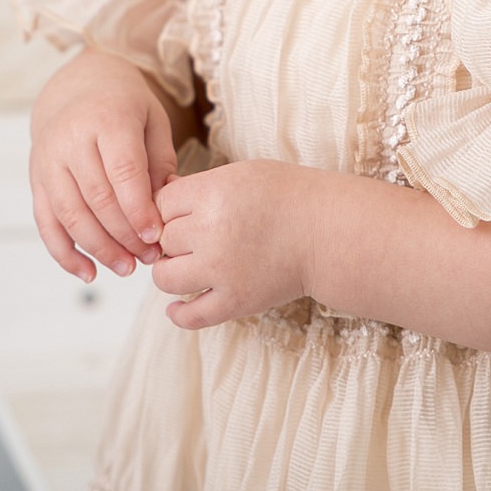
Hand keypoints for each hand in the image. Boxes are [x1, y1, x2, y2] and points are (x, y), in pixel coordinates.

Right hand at [28, 49, 179, 282]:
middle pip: (97, 198)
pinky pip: (46, 223)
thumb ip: (160, 160)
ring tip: (127, 268)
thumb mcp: (152, 120)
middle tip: (150, 258)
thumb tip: (167, 204)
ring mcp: (48, 161)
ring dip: (99, 248)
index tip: (157, 236)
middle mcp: (71, 139)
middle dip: (125, 235)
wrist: (77, 87)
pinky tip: (88, 272)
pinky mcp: (37, 179)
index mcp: (107, 118)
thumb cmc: (123, 106)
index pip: (123, 171)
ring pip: (70, 215)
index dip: (139, 209)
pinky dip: (65, 253)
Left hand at [151, 159, 317, 329]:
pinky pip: (191, 316)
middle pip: (163, 239)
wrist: (329, 232)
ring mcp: (222, 271)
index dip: (169, 208)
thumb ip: (201, 186)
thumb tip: (160, 198)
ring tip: (189, 265)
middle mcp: (212, 232)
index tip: (185, 212)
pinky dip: (178, 314)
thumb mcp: (242, 173)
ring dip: (171, 271)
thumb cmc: (289, 196)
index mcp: (214, 194)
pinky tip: (177, 306)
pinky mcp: (235, 301)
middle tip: (196, 237)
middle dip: (174, 238)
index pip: (161, 203)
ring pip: (165, 277)